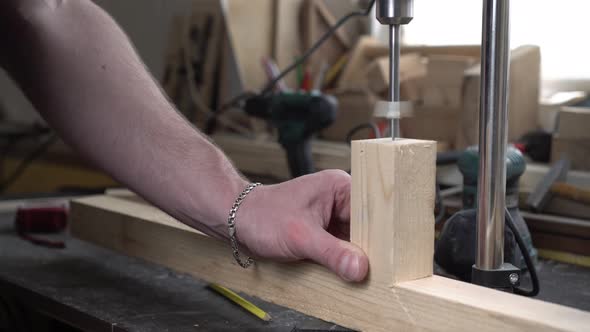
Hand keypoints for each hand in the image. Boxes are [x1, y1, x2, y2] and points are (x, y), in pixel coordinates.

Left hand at [237, 170, 368, 281]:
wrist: (237, 221)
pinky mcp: (325, 231)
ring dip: (354, 256)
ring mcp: (332, 216)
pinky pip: (342, 248)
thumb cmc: (262, 216)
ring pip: (356, 240)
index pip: (373, 211)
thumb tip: (360, 267)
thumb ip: (331, 253)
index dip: (380, 234)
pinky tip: (345, 270)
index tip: (386, 257)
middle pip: (368, 228)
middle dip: (367, 248)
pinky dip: (342, 260)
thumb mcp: (300, 236)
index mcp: (339, 187)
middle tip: (374, 269)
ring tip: (358, 270)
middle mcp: (339, 199)